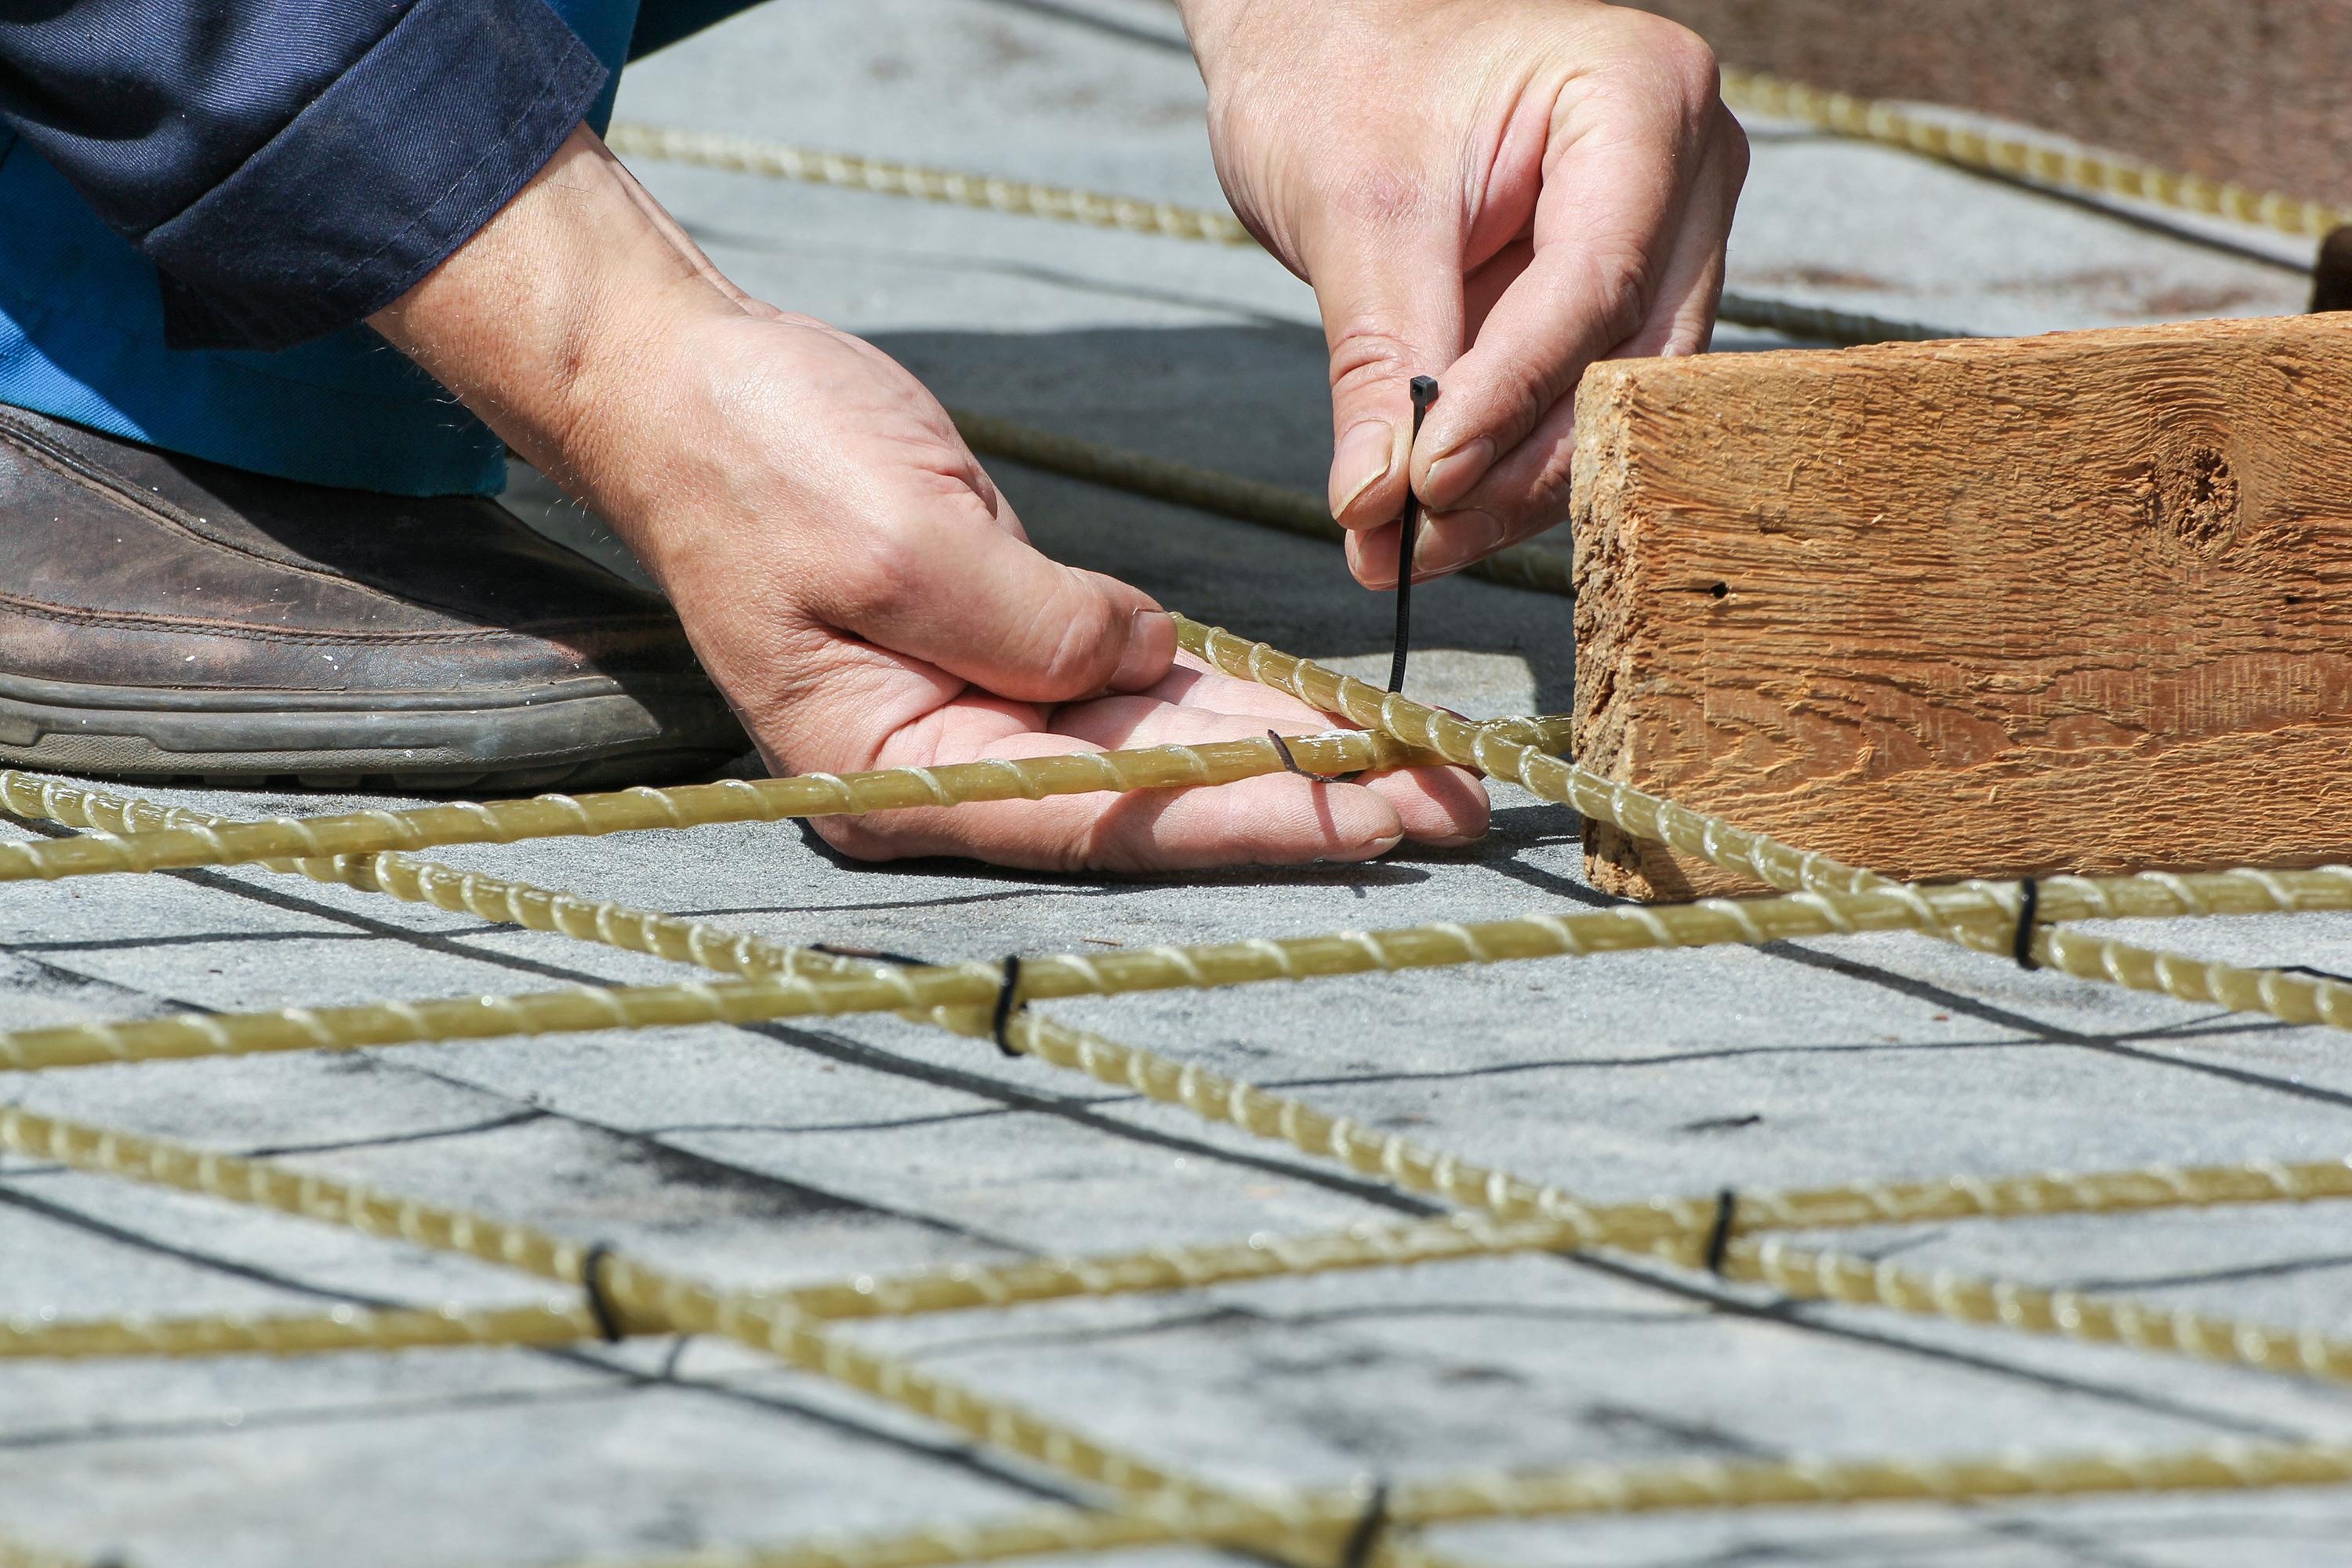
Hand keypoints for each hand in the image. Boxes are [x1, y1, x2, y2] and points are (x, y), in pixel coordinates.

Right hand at [373, 129, 1486, 870]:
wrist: (688, 383)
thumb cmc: (756, 456)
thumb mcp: (894, 538)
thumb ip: (1031, 623)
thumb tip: (1146, 663)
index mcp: (890, 774)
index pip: (1096, 817)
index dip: (1240, 818)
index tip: (1366, 819)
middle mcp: (941, 768)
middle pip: (1146, 803)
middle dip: (1298, 804)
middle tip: (1443, 811)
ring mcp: (974, 712)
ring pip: (1157, 750)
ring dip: (1286, 757)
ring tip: (1416, 771)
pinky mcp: (1005, 648)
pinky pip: (1134, 687)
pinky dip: (1226, 697)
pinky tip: (1324, 716)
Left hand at [1183, 0, 1747, 583]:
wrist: (1326, 48)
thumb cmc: (1342, 79)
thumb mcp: (1350, 211)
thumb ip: (1379, 361)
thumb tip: (1377, 506)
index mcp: (1643, 98)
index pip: (1596, 279)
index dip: (1513, 396)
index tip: (1427, 482)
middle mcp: (1685, 171)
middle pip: (1623, 360)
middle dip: (1512, 468)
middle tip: (1406, 546)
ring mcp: (1664, 241)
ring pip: (1609, 408)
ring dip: (1504, 493)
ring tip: (1397, 549)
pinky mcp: (1616, 304)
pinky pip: (1577, 410)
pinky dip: (1499, 473)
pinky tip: (1423, 525)